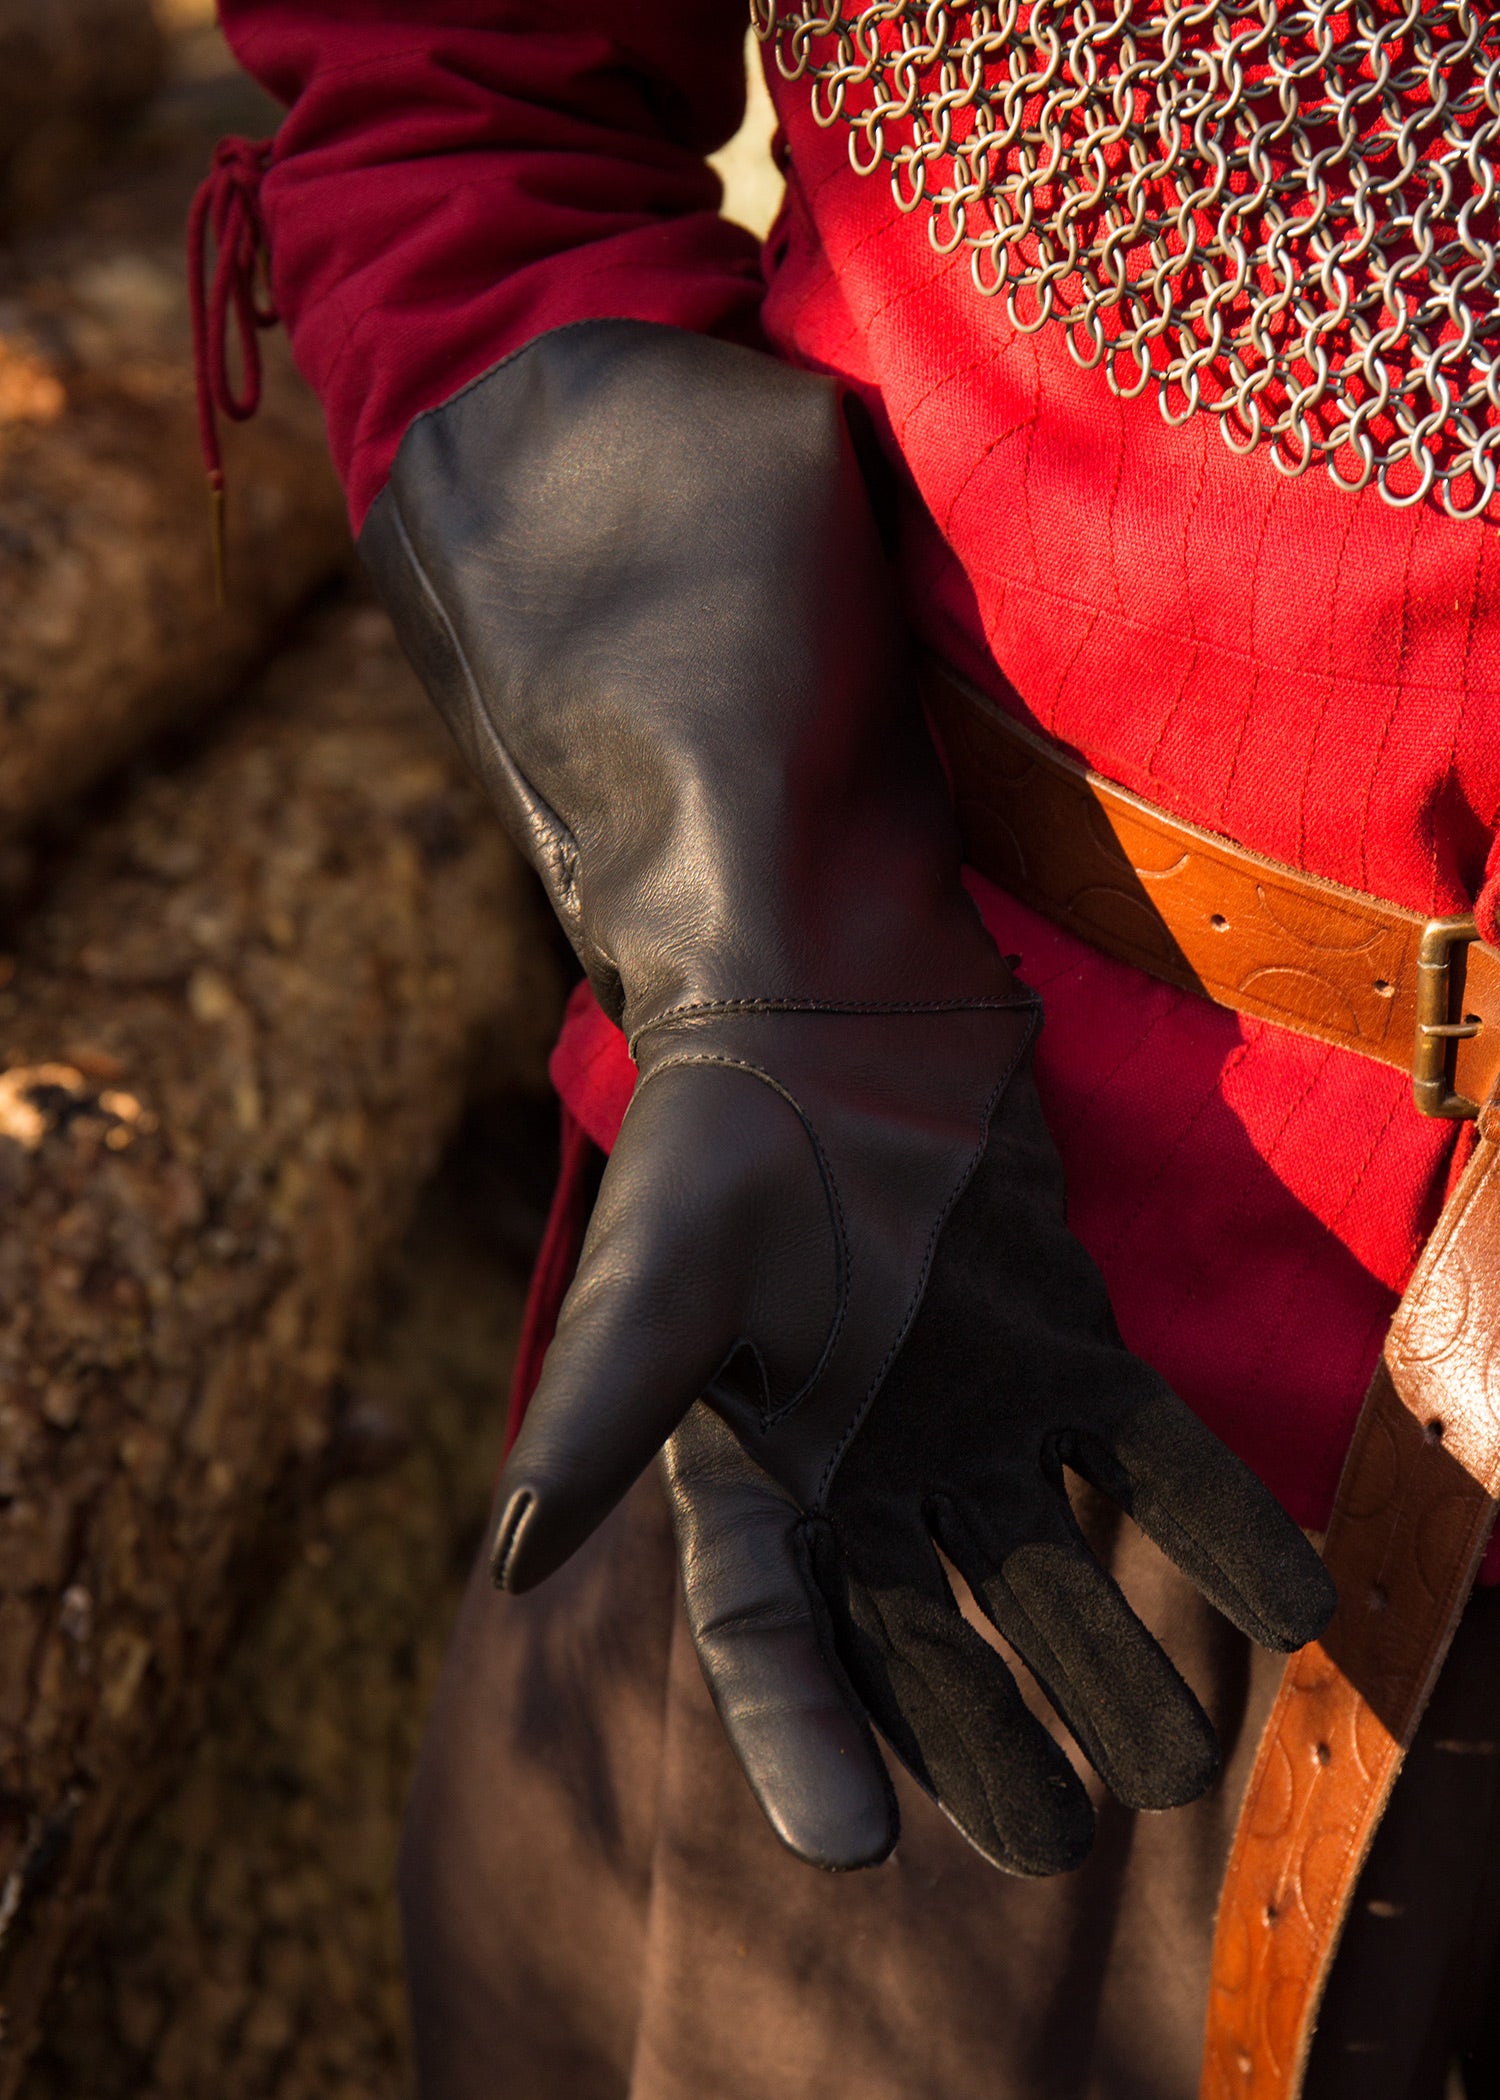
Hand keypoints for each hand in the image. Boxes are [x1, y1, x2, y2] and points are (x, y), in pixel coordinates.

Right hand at [497, 1013, 1333, 1873]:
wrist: (828, 1003)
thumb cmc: (719, 1140)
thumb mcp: (655, 1282)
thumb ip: (600, 1413)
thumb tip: (511, 1556)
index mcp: (753, 1477)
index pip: (770, 1637)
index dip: (802, 1740)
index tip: (852, 1851)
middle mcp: (867, 1472)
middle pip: (926, 1637)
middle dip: (984, 1738)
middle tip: (1055, 1842)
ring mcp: (975, 1415)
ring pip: (1047, 1569)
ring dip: (1110, 1662)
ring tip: (1173, 1762)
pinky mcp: (1067, 1345)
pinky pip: (1151, 1459)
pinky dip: (1217, 1530)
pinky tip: (1288, 1609)